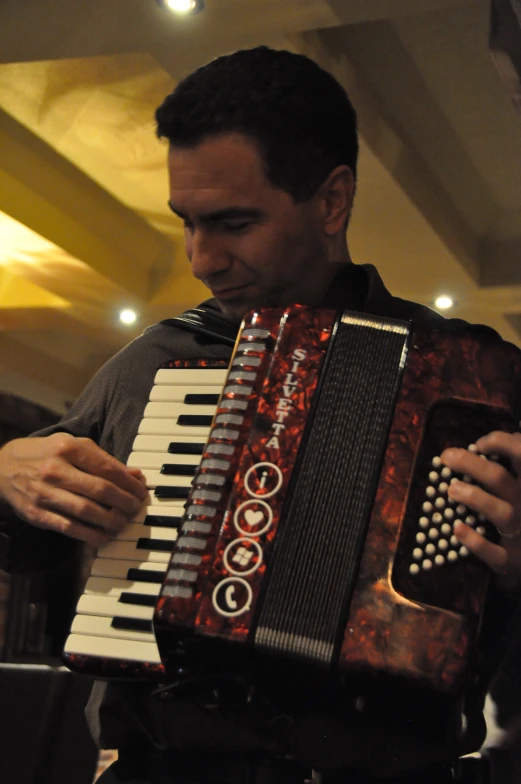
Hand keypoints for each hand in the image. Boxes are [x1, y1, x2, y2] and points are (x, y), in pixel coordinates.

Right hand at [0, 433, 147, 546]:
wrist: (1, 468)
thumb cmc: (45, 454)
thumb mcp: (72, 445)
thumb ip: (104, 460)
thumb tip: (135, 475)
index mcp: (68, 448)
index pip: (108, 468)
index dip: (130, 483)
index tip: (142, 492)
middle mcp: (56, 469)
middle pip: (101, 490)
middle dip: (125, 502)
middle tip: (136, 509)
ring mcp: (45, 493)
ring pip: (87, 511)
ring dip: (111, 520)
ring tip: (123, 522)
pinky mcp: (37, 514)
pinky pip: (69, 528)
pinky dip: (90, 535)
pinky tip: (104, 536)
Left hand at [441, 431, 520, 588]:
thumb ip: (513, 463)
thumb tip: (487, 441)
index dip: (500, 442)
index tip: (478, 444)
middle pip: (499, 479)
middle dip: (471, 465)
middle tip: (448, 458)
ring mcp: (520, 533)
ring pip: (500, 512)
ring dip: (473, 498)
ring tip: (451, 489)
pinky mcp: (512, 560)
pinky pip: (494, 553)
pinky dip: (475, 542)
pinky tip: (457, 529)